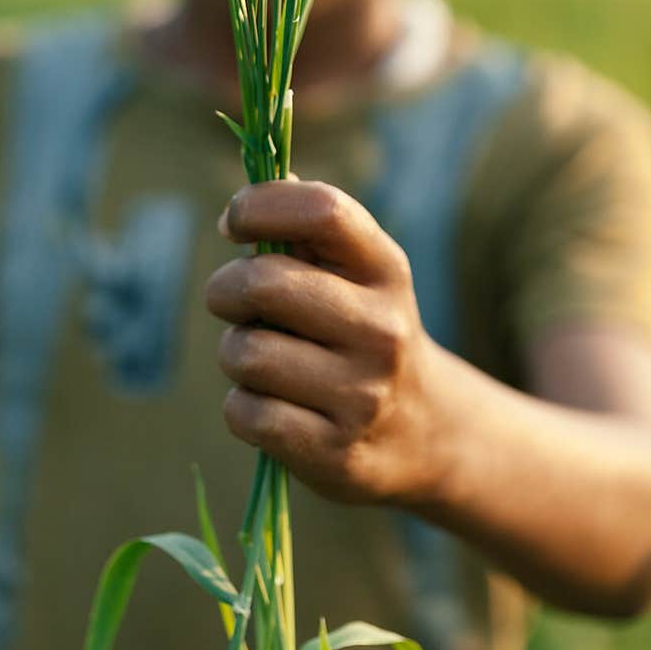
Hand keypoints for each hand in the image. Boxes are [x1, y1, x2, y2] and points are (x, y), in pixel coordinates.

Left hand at [205, 180, 441, 505]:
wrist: (425, 433)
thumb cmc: (363, 331)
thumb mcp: (355, 274)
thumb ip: (304, 230)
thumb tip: (249, 197)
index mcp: (386, 269)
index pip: (323, 211)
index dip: (260, 205)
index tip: (233, 223)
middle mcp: (383, 329)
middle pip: (263, 284)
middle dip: (226, 289)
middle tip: (233, 301)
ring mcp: (363, 394)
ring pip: (245, 353)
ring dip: (235, 353)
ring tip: (263, 361)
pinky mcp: (335, 452)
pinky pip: (245, 413)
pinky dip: (241, 407)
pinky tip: (270, 405)